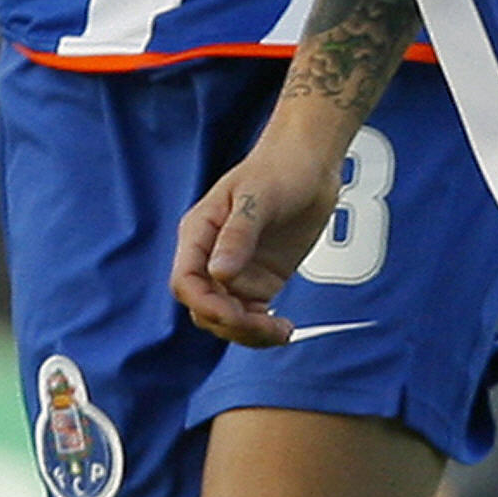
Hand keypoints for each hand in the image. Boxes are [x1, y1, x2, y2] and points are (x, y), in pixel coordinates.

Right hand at [172, 127, 346, 346]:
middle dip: (230, 323)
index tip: (233, 314)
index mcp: (200, 232)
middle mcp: (213, 256)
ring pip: (227, 318)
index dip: (204, 304)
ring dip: (249, 334)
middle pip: (204, 307)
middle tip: (266, 326)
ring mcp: (236, 271)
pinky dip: (263, 330)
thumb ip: (238, 234)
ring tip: (280, 332)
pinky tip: (283, 329)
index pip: (185, 281)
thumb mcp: (259, 196)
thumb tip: (220, 273)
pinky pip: (251, 316)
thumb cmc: (281, 168)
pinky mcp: (260, 281)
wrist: (312, 162)